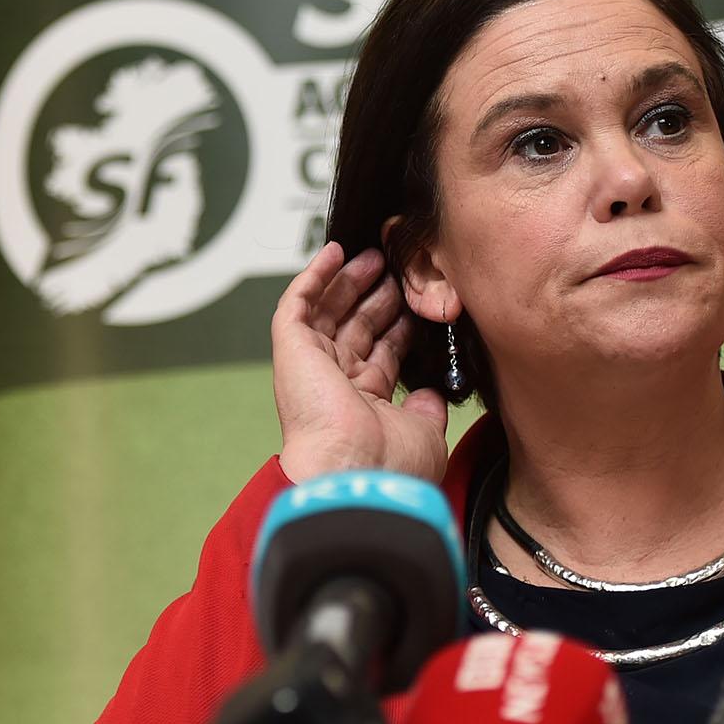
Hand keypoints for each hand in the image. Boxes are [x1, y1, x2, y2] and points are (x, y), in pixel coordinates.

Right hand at [272, 241, 449, 484]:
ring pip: (327, 311)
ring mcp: (310, 364)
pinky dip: (315, 276)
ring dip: (349, 281)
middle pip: (354, 327)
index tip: (414, 301)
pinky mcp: (291, 348)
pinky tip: (335, 252)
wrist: (354, 472)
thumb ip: (427, 408)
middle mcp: (334, 384)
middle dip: (375, 297)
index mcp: (362, 404)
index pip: (379, 353)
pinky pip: (298, 303)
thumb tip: (431, 394)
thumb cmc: (387, 464)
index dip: (396, 326)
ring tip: (374, 255)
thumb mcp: (424, 432)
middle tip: (395, 269)